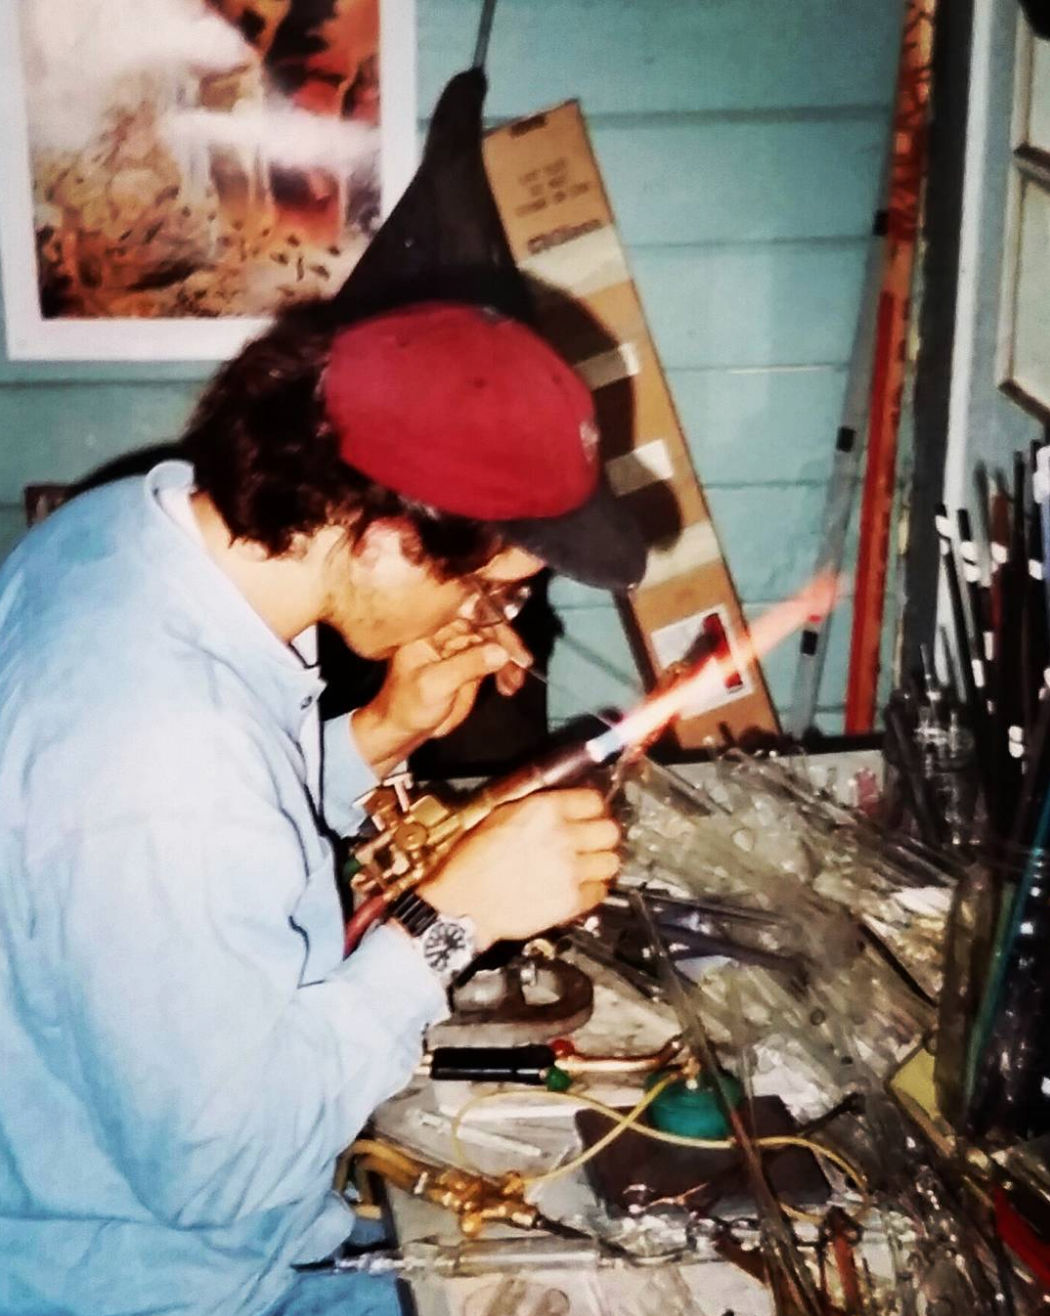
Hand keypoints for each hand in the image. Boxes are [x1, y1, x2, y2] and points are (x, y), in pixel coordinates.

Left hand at [352, 620, 531, 776]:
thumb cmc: (407, 706)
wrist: (402, 732)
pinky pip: (495, 659)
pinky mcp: (470, 664)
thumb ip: (467, 665)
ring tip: (514, 683)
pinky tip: (511, 685)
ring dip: (509, 660)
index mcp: (429, 629)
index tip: (510, 640)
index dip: (492, 620)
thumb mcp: (435, 685)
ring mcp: (459, 648)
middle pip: (485, 624)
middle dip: (506, 643)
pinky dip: (507, 670)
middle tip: (521, 663)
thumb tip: (501, 652)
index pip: (466, 612)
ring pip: (494, 642)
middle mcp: (446, 633)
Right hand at [421, 788, 620, 950]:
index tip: (590, 815)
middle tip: (592, 841)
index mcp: (544, 810)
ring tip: (587, 867)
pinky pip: (600, 893)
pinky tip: (577, 888)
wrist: (464, 906)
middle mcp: (563, 836)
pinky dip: (592, 891)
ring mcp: (570, 870)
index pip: (594, 800)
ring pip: (611, 862)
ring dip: (600, 864)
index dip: (593, 809)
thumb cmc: (471, 863)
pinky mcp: (571, 901)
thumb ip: (535, 808)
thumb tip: (557, 806)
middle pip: (610, 831)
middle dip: (602, 836)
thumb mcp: (498, 817)